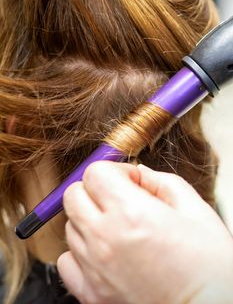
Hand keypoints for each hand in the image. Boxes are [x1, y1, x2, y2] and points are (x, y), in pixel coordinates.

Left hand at [57, 162, 232, 303]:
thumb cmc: (211, 267)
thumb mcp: (196, 211)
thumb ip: (162, 182)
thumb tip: (139, 174)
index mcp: (132, 213)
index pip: (94, 173)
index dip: (113, 171)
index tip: (129, 182)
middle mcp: (105, 239)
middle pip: (73, 195)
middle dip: (95, 189)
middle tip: (119, 198)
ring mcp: (94, 269)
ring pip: (71, 225)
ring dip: (90, 219)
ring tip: (118, 228)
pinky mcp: (91, 294)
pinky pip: (67, 261)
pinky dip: (80, 251)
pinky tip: (104, 252)